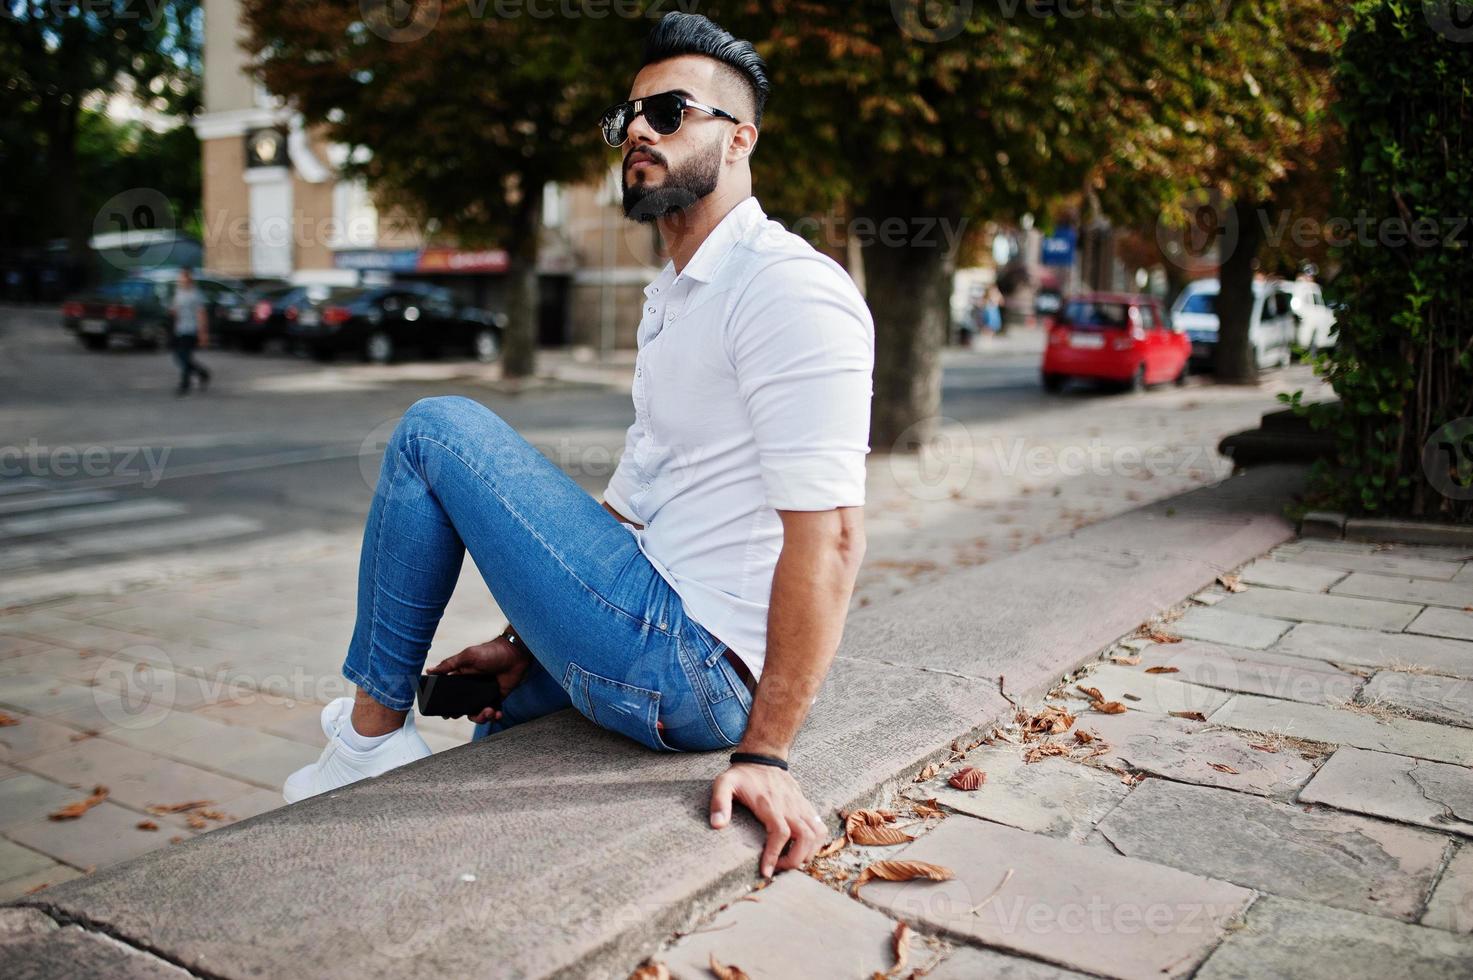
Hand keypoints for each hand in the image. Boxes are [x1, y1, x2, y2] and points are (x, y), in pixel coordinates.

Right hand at [426, 635, 531, 723]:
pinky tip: (497, 714)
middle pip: (464, 709)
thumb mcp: (469, 655)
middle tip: (475, 712)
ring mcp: (484, 694)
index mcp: (461, 678)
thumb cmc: (492, 651)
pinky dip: (495, 716)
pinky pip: (494, 712)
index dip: (448, 707)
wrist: (516, 653)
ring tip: (489, 712)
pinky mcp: (497, 697)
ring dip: (482, 718)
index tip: (448, 715)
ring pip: (478, 713)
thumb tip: (429, 670)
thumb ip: (450, 664)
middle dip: (468, 715)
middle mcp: (471, 688)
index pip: (450, 696)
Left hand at [709, 764, 826, 877]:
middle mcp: (789, 806)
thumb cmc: (743, 775)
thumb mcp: (724, 783)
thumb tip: (717, 825)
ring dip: (809, 853)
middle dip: (795, 860)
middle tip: (778, 868)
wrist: (763, 756)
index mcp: (770, 805)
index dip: (775, 855)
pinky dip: (816, 843)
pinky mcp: (806, 806)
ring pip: (817, 834)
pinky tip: (802, 849)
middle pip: (805, 838)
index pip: (781, 834)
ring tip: (791, 860)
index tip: (766, 871)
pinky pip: (819, 827)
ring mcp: (800, 806)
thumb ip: (719, 802)